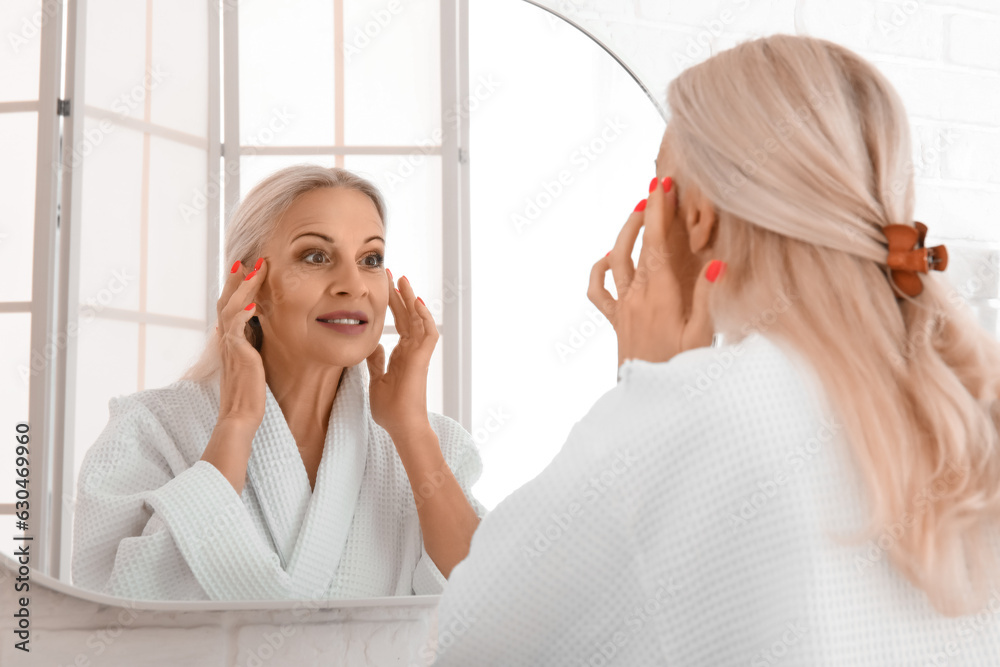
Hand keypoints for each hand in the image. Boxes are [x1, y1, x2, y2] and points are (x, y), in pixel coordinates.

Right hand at [215, 257, 268, 428]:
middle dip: (235, 279)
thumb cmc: (249, 394)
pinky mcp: (236, 353)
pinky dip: (244, 310)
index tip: (245, 271)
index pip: (230, 308)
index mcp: (229, 342)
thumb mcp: (251, 364)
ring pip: (231, 307)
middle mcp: (226, 340)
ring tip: (253, 269)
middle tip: (245, 260)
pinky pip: (237, 325)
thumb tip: (258, 334)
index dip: (236, 289)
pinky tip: (254, 300)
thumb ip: (251, 347)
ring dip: (243, 286)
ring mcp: (229, 345)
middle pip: (226, 301)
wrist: (240, 414)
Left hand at [366, 269, 438, 437]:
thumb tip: (373, 346)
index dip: (392, 305)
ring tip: (402, 280)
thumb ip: (377, 362)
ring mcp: (418, 354)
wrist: (401, 426)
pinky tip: (415, 301)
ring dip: (411, 299)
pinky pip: (427, 333)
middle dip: (399, 294)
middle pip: (407, 316)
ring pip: (418, 319)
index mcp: (401, 354)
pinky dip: (423, 317)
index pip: (398, 323)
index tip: (383, 287)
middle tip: (391, 274)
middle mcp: (412, 350)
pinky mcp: (422, 359)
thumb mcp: (376, 380)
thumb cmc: (390, 409)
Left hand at [587, 177, 719, 368]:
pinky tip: (609, 258)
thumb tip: (716, 264)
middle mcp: (637, 297)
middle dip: (645, 213)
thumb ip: (707, 299)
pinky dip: (600, 270)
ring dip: (625, 233)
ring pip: (616, 260)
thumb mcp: (703, 336)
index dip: (658, 212)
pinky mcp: (616, 320)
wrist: (652, 402)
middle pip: (637, 245)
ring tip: (638, 210)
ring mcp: (623, 308)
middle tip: (657, 187)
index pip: (656, 244)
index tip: (663, 185)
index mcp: (660, 296)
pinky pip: (598, 291)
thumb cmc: (683, 371)